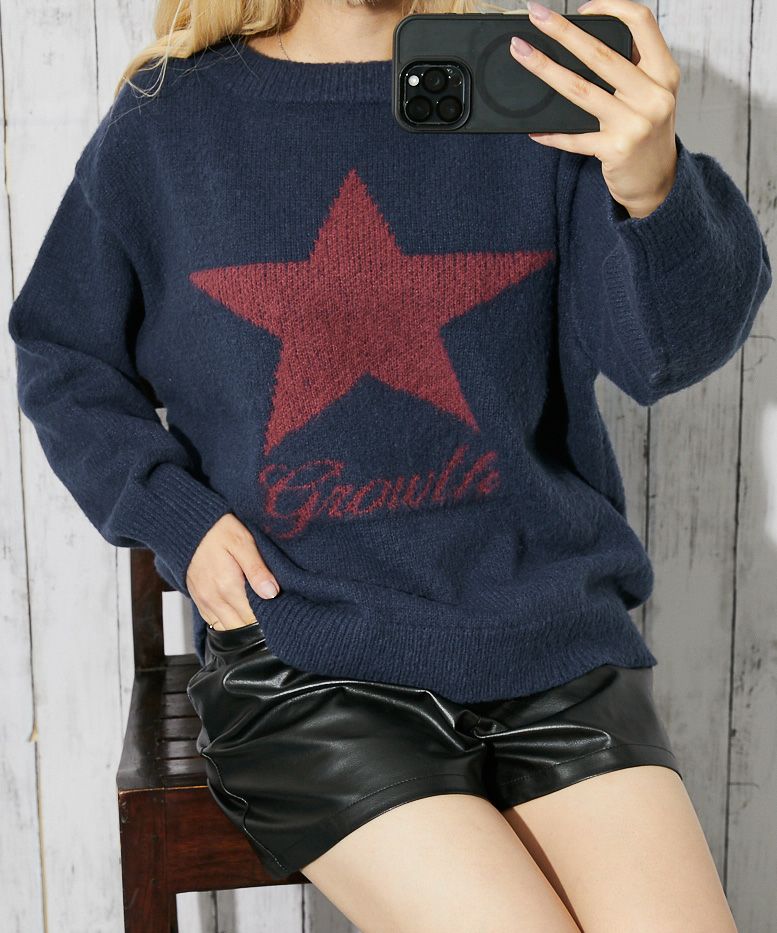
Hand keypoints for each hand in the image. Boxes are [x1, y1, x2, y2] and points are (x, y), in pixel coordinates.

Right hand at [185, 513, 279, 631]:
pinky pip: (214, 622)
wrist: (187, 524)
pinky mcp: (198, 600)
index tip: (280, 609)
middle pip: (242, 628)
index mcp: (228, 587)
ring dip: (243, 624)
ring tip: (257, 611)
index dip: (269, 617)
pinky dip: (228, 621)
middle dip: (258, 623)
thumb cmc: (217, 529)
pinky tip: (239, 611)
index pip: (254, 618)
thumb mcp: (242, 542)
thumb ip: (257, 569)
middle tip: (272, 610)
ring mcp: (203, 601)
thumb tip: (272, 593)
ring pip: (227, 629)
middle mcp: (213, 599)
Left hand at [510, 0, 680, 217]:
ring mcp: (634, 123)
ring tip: (521, 52)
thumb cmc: (649, 134)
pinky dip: (552, 133)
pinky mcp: (614, 149)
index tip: (582, 8)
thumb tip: (584, 44)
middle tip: (536, 15)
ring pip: (580, 89)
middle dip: (563, 31)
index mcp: (663, 73)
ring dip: (545, 68)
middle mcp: (652, 95)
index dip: (611, 8)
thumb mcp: (652, 95)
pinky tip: (534, 129)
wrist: (659, 183)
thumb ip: (632, 70)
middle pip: (600, 53)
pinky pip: (574, 137)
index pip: (641, 23)